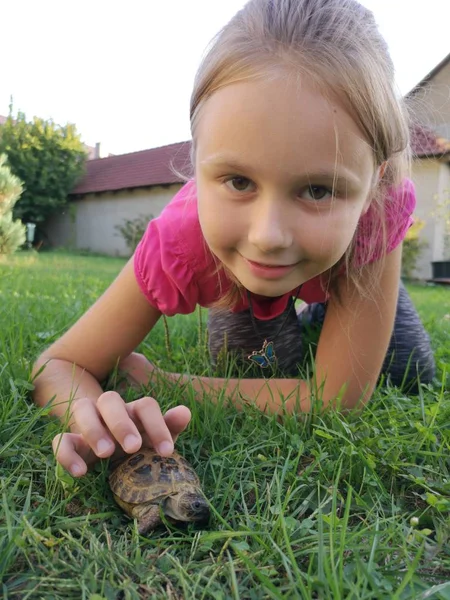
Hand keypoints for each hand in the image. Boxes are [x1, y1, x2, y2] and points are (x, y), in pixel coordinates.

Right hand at [52, 391, 190, 476]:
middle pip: (110, 399)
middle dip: (121, 422)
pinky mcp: (71, 442)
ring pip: (82, 408)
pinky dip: (67, 454)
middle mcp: (110, 410)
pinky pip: (61, 440)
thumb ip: (169, 427)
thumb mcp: (155, 441)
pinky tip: (81, 473)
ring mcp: (88, 423)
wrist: (113, 459)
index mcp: (134, 410)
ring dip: (94, 429)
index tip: (167, 452)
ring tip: (106, 454)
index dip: (158, 425)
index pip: (146, 405)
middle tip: (133, 448)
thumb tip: (185, 411)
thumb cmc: (140, 447)